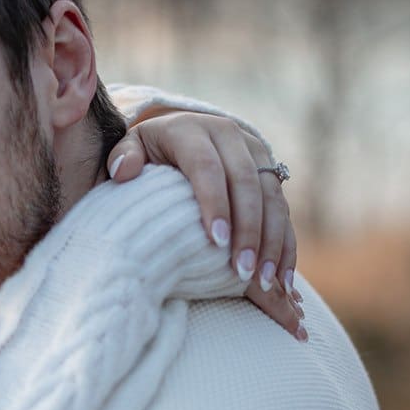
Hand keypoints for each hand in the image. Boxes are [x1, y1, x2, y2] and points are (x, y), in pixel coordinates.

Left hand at [108, 112, 304, 340]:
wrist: (178, 137)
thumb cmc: (147, 154)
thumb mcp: (131, 150)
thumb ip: (123, 158)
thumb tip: (123, 171)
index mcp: (191, 129)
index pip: (207, 166)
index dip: (214, 202)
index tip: (216, 241)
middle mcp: (229, 135)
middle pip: (246, 182)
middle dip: (248, 229)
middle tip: (241, 270)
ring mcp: (255, 152)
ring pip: (272, 196)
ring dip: (272, 240)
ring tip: (265, 280)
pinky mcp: (271, 171)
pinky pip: (284, 209)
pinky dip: (285, 244)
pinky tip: (283, 277)